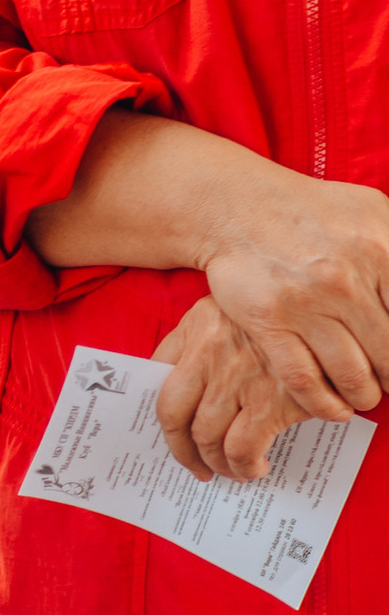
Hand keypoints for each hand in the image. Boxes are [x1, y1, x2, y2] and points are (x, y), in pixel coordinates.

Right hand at [197, 171, 388, 430]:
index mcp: (380, 247)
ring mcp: (305, 302)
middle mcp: (345, 277)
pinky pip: (306, 380)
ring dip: (366, 395)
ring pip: (354, 375)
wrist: (239, 207)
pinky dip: (326, 403)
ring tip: (366, 394)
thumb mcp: (374, 212)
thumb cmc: (314, 213)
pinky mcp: (269, 321)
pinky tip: (336, 407)